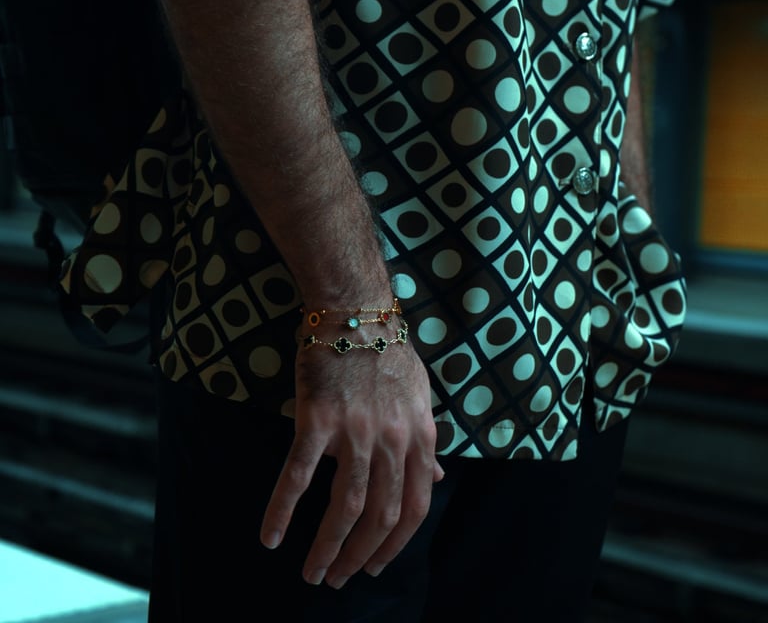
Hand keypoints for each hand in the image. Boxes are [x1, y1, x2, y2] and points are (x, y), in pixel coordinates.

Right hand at [259, 328, 443, 587]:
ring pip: (344, 506)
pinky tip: (270, 537)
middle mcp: (391, 439)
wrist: (354, 311)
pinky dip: (282, 510)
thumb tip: (436, 478)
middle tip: (338, 579)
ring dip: (327, 547)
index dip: (396, 544)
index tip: (376, 566)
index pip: (415, 506)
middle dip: (359, 556)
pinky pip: (298, 475)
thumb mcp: (420, 395)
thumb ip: (425, 440)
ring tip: (312, 573)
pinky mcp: (317, 419)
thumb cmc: (387, 351)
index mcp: (419, 435)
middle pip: (379, 515)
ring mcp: (355, 431)